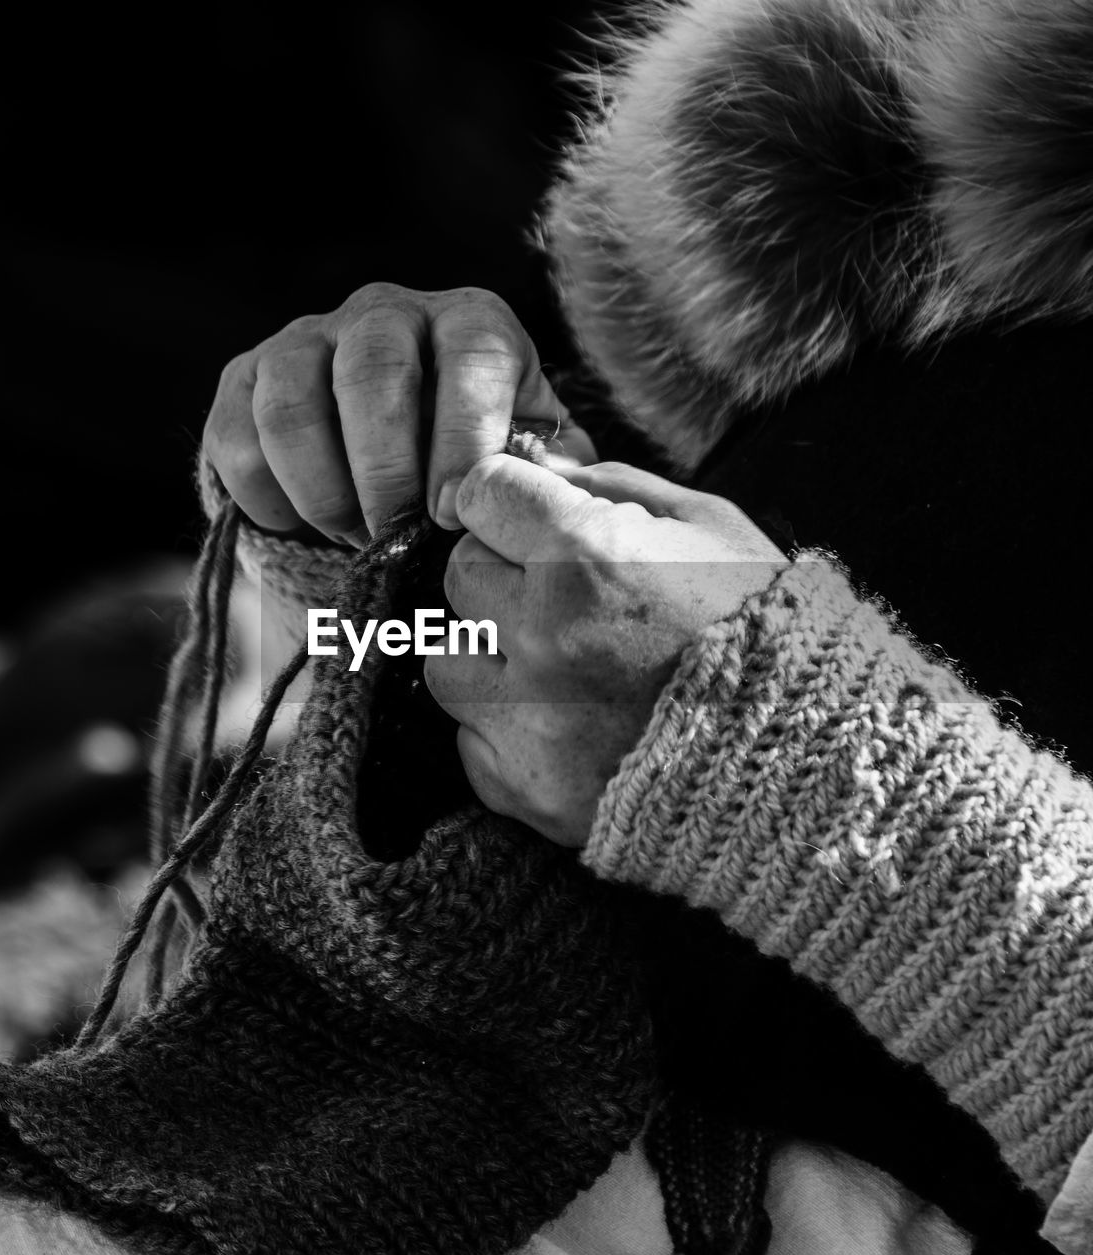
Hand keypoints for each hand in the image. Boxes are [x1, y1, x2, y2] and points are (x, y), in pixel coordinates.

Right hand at [202, 283, 595, 545]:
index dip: (463, 437)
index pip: (471, 355)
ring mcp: (305, 341)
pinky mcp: (242, 382)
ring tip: (355, 541)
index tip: (452, 514)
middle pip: (371, 368)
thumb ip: (546, 478)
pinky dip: (269, 500)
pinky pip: (238, 439)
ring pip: (291, 403)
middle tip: (394, 539)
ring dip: (323, 491)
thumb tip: (552, 502)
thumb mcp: (528, 468)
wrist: (392, 476)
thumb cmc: (474, 472)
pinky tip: (305, 530)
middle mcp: (385, 313)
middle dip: (383, 470)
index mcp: (470, 323)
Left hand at [424, 457, 787, 846]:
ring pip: (447, 660)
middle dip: (501, 576)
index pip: (479, 494)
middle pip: (459, 576)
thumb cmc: (764, 630)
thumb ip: (610, 485)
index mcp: (586, 555)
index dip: (506, 501)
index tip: (526, 517)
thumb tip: (534, 466)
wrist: (806, 767)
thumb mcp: (708, 527)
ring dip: (491, 655)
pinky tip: (565, 726)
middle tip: (562, 599)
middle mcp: (542, 636)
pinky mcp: (522, 788)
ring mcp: (527, 720)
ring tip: (559, 667)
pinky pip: (470, 740)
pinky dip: (504, 730)